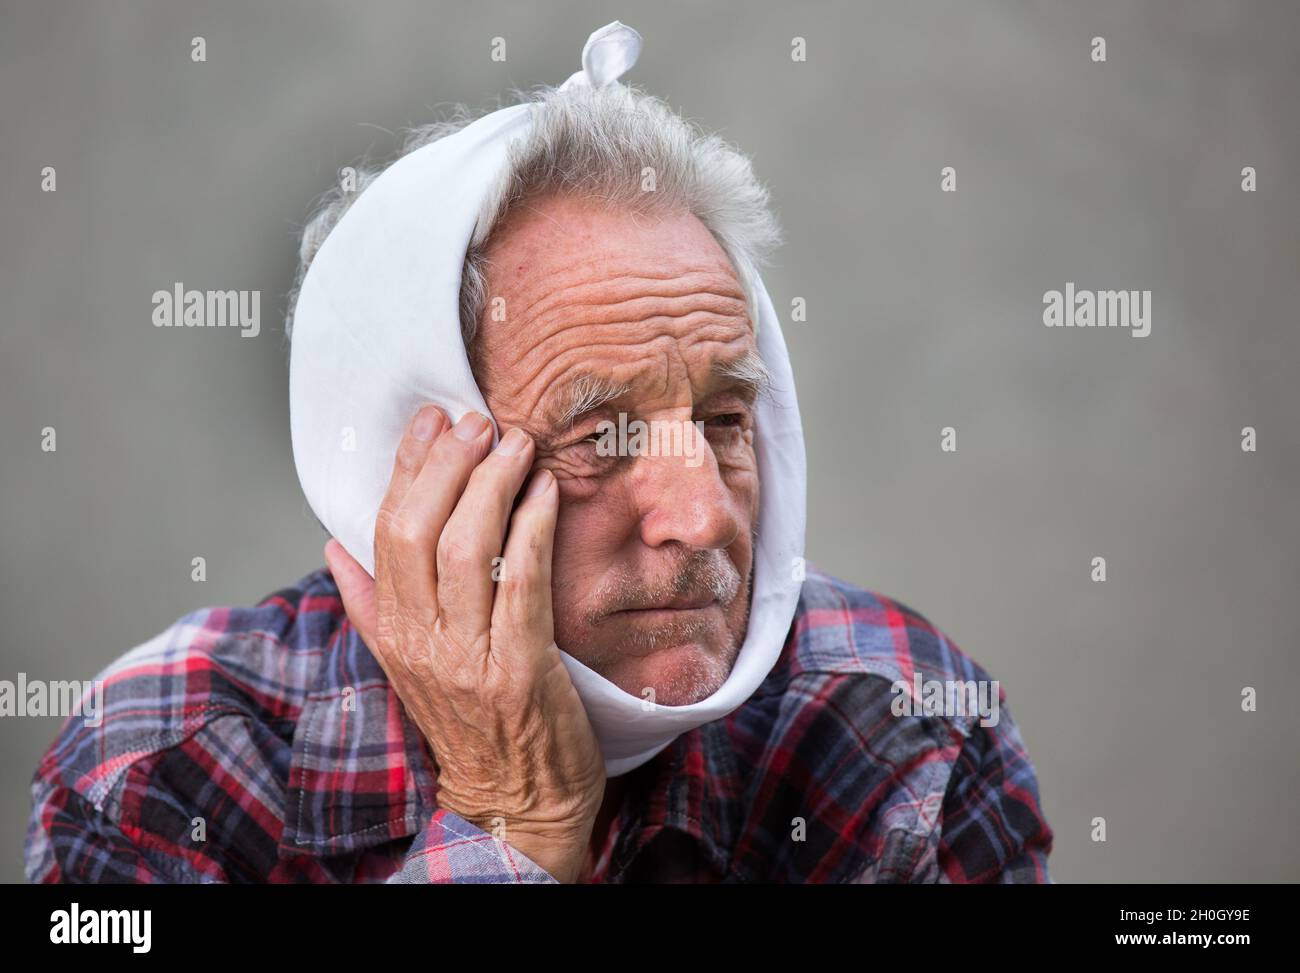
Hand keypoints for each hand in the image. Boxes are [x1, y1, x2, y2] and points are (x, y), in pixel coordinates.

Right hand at [325, 405, 605, 882]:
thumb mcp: (406, 665)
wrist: (514, 803)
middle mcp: (422, 641)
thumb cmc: (471, 726)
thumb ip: (371, 605)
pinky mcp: (520, 668)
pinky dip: (532, 528)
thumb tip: (335, 547)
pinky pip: (521, 582)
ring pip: (466, 548)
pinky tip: (546, 494)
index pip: (386, 532)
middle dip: (447, 465)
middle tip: (478, 422)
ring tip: (517, 445)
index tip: (430, 421)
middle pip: (418, 530)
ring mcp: (469, 656)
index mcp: (393, 633)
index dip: (406, 469)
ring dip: (493, 485)